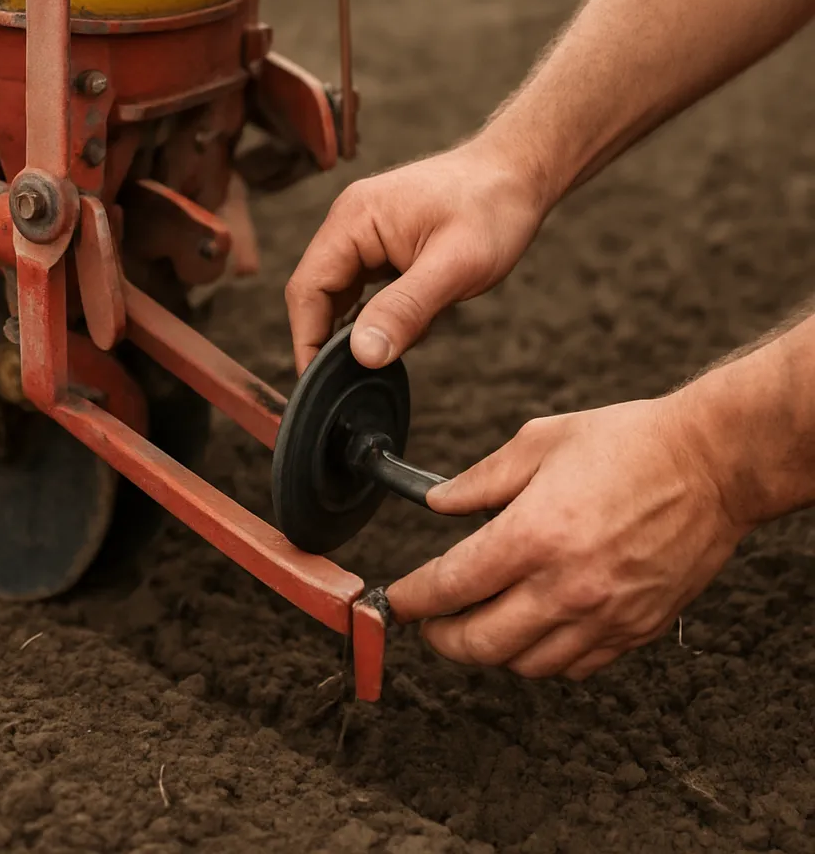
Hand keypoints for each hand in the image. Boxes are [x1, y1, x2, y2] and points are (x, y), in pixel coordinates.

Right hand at [284, 142, 549, 373]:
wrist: (520, 173)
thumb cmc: (493, 208)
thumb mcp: (455, 267)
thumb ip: (405, 310)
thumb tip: (363, 354)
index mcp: (354, 219)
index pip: (308, 288)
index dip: (306, 340)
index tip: (318, 384)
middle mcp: (350, 223)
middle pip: (318, 294)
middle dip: (335, 339)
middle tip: (360, 379)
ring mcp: (364, 233)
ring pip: (341, 296)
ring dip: (361, 328)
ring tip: (400, 341)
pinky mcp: (382, 245)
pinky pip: (363, 290)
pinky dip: (379, 316)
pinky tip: (410, 324)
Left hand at [386, 392, 747, 678]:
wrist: (713, 463)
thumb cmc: (628, 444)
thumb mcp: (540, 442)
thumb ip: (480, 480)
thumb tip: (437, 503)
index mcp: (534, 535)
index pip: (451, 586)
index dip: (412, 599)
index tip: (395, 601)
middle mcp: (566, 586)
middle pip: (480, 643)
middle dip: (441, 638)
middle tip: (431, 622)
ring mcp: (605, 615)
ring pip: (525, 665)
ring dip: (491, 651)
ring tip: (481, 623)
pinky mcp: (637, 629)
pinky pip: (575, 667)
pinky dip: (543, 658)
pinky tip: (534, 630)